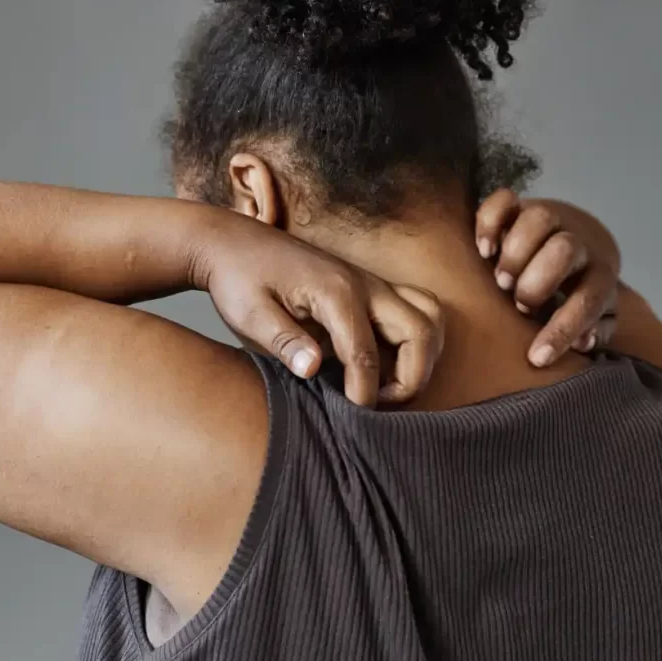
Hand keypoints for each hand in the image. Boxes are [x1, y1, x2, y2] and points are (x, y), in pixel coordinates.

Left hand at [195, 215, 443, 406]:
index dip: (364, 393)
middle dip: (413, 376)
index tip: (353, 418)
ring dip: (424, 355)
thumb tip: (312, 369)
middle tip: (380, 404)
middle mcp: (364, 284)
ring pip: (429, 316)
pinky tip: (387, 365)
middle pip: (420, 331)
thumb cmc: (238, 278)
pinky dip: (418, 340)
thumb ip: (284, 342)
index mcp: (334, 292)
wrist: (232, 242)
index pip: (365, 353)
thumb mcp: (249, 314)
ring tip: (390, 386)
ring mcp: (371, 284)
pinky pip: (416, 310)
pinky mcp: (370, 289)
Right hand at [474, 189, 619, 366]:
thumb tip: (584, 341)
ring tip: (500, 280)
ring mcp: (549, 219)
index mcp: (599, 274)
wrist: (579, 238)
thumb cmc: (578, 290)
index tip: (537, 357)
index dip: (563, 329)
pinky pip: (505, 199)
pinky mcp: (520, 206)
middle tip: (519, 303)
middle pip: (565, 249)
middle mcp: (577, 242)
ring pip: (539, 219)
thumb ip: (594, 330)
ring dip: (515, 253)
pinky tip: (484, 249)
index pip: (589, 299)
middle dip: (537, 281)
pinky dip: (490, 222)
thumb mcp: (594, 314)